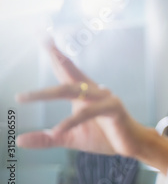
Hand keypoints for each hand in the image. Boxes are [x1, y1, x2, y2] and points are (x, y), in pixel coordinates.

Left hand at [15, 41, 167, 171]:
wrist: (132, 145)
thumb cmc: (105, 137)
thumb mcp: (70, 139)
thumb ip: (46, 139)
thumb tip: (20, 140)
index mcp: (84, 94)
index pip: (65, 72)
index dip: (55, 56)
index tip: (43, 38)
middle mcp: (93, 91)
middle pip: (68, 73)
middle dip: (54, 56)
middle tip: (42, 39)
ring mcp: (104, 98)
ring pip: (72, 91)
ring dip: (46, 93)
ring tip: (24, 97)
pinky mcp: (113, 109)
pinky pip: (88, 112)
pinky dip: (71, 121)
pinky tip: (57, 130)